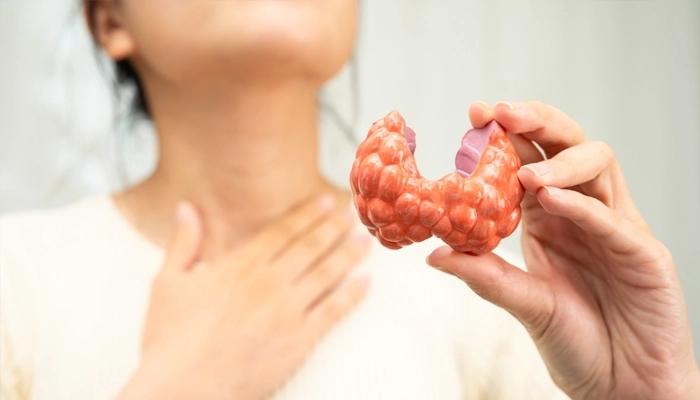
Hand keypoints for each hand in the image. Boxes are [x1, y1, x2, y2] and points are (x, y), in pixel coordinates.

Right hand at [118, 196, 369, 399]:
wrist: (182, 387)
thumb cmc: (170, 339)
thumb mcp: (167, 282)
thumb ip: (182, 242)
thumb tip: (186, 207)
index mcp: (241, 266)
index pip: (283, 231)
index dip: (307, 214)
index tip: (325, 201)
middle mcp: (270, 283)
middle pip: (312, 246)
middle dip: (335, 227)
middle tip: (354, 214)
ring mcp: (288, 312)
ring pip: (328, 274)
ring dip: (350, 254)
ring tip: (366, 241)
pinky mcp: (299, 341)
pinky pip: (333, 312)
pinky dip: (353, 295)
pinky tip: (366, 283)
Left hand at [427, 101, 699, 398]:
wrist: (621, 386)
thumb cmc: (577, 342)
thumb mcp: (523, 304)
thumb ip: (485, 276)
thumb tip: (434, 254)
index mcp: (550, 218)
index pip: (531, 160)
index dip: (505, 135)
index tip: (473, 115)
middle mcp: (583, 213)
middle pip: (569, 145)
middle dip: (536, 123)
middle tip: (500, 113)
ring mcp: (616, 228)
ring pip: (599, 166)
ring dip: (560, 161)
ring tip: (525, 173)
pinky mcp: (644, 253)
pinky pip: (614, 220)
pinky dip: (582, 206)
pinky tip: (552, 198)